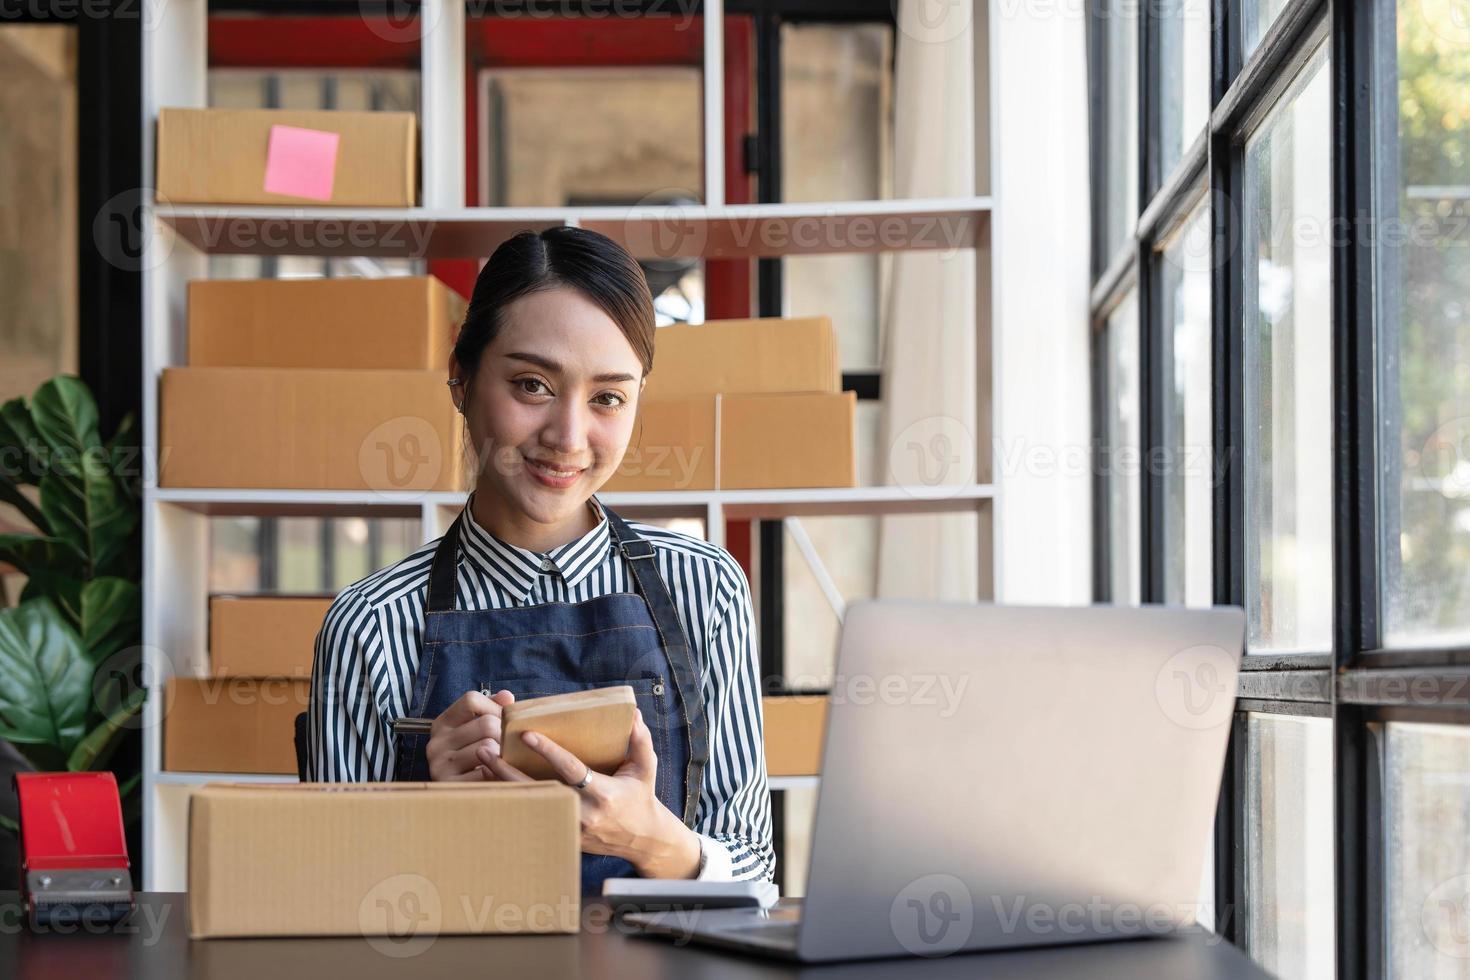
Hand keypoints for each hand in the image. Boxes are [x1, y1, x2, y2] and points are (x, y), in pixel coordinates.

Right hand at [424, 689, 514, 780]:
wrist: (453, 798)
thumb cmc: (470, 759)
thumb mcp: (474, 730)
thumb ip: (490, 709)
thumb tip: (507, 697)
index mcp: (442, 724)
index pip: (471, 700)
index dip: (494, 707)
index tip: (503, 720)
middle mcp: (436, 743)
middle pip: (486, 724)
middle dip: (504, 734)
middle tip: (509, 745)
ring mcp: (440, 765)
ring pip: (488, 747)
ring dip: (503, 755)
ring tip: (503, 761)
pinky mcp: (451, 785)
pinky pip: (487, 772)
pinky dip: (498, 773)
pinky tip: (497, 775)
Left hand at [478, 710, 700, 878]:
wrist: (641, 839)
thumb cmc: (641, 796)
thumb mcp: (646, 768)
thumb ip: (640, 741)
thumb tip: (632, 715)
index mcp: (603, 793)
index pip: (570, 769)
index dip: (548, 751)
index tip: (527, 734)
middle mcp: (583, 812)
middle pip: (538, 789)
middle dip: (509, 770)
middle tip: (486, 749)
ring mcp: (570, 826)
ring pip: (529, 803)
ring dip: (503, 783)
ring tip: (482, 762)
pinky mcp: (562, 833)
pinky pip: (533, 814)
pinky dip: (513, 798)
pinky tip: (493, 783)